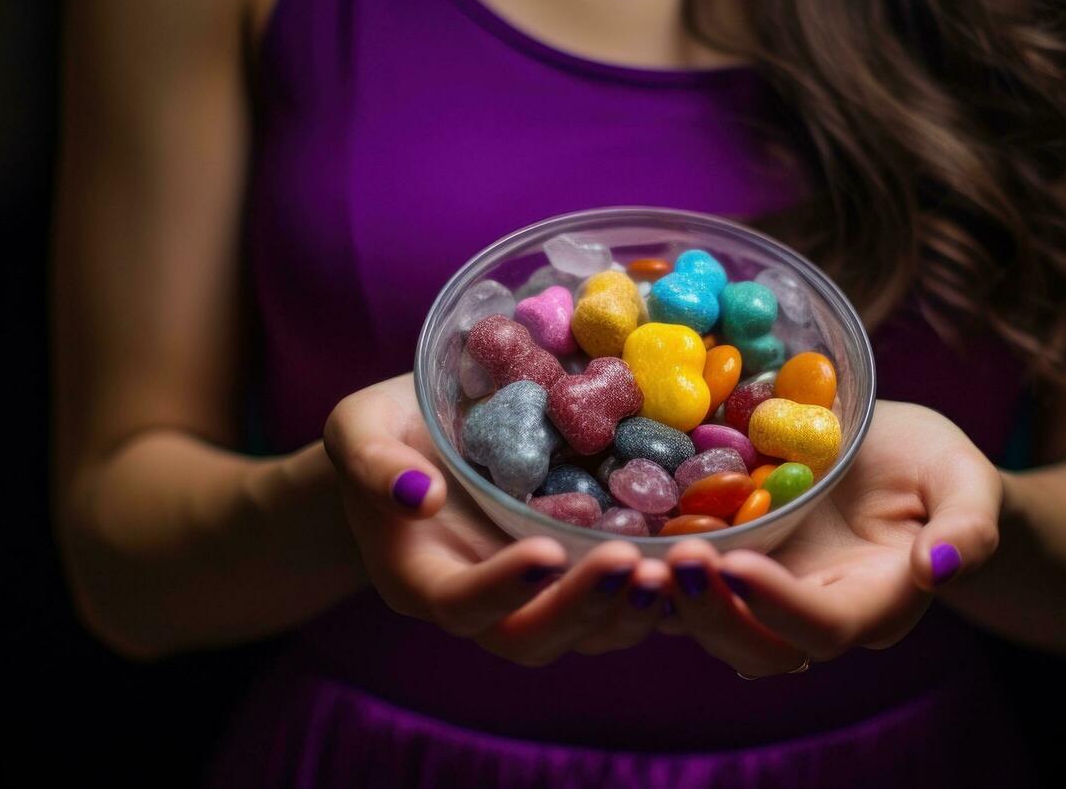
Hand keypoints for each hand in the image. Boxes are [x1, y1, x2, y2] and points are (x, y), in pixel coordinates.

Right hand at [325, 374, 669, 665]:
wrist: (429, 438)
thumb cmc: (387, 432)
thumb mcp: (358, 429)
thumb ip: (372, 462)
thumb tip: (417, 495)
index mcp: (423, 578)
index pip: (460, 605)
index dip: (502, 588)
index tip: (544, 549)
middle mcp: (486, 604)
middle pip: (534, 636)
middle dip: (585, 607)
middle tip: (633, 563)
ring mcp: (540, 595)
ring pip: (592, 632)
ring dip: (637, 608)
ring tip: (682, 564)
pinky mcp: (585, 572)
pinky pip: (626, 596)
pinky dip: (666, 585)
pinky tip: (707, 552)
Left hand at [660, 401, 1002, 676]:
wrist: (893, 454)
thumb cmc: (937, 466)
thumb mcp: (965, 481)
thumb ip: (967, 528)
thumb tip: (939, 568)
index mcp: (874, 603)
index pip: (825, 626)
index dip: (780, 606)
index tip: (737, 563)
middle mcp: (812, 612)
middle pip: (755, 647)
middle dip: (710, 612)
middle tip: (671, 560)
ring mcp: (763, 593)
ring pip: (707, 626)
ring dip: (667, 601)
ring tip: (628, 554)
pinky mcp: (728, 563)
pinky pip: (681, 584)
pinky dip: (646, 570)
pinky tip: (609, 532)